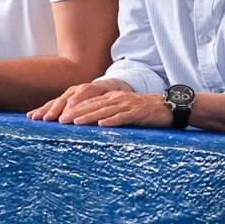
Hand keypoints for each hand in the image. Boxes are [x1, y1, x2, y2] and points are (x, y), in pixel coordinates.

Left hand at [32, 85, 169, 127]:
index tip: (57, 116)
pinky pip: (123, 117)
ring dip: (89, 116)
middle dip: (73, 112)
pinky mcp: (137, 112)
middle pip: (91, 105)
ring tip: (75, 122)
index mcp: (108, 98)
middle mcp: (115, 99)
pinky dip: (113, 120)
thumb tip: (84, 124)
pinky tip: (103, 125)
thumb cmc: (140, 111)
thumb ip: (103, 114)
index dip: (70, 108)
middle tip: (58, 120)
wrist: (167, 107)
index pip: (85, 102)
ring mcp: (126, 105)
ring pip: (104, 110)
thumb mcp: (119, 110)